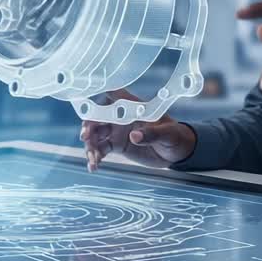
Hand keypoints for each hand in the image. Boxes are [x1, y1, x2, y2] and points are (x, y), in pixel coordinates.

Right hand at [81, 91, 195, 170]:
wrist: (176, 152)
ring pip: (96, 135)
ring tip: (93, 160)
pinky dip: (96, 157)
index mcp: (132, 106)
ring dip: (91, 146)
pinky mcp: (117, 145)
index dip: (96, 93)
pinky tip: (94, 167)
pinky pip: (102, 149)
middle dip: (89, 126)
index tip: (85, 101)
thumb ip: (152, 134)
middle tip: (86, 137)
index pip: (112, 95)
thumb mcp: (167, 134)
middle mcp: (120, 117)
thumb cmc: (175, 135)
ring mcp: (117, 131)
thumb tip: (134, 136)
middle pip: (97, 117)